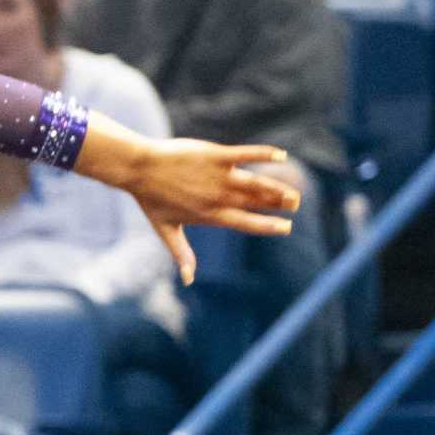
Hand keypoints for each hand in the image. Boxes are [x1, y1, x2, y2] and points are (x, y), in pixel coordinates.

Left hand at [121, 138, 300, 283]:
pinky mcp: (215, 155)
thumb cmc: (151, 199)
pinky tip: (282, 156)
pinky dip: (264, 154)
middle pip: (256, 202)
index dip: (267, 226)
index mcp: (210, 216)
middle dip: (278, 204)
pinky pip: (245, 154)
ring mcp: (218, 175)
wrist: (139, 168)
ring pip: (256, 182)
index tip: (285, 227)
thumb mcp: (166, 230)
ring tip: (293, 190)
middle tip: (295, 204)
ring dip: (277, 186)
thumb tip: (188, 280)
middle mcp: (218, 197)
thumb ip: (182, 254)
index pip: (246, 223)